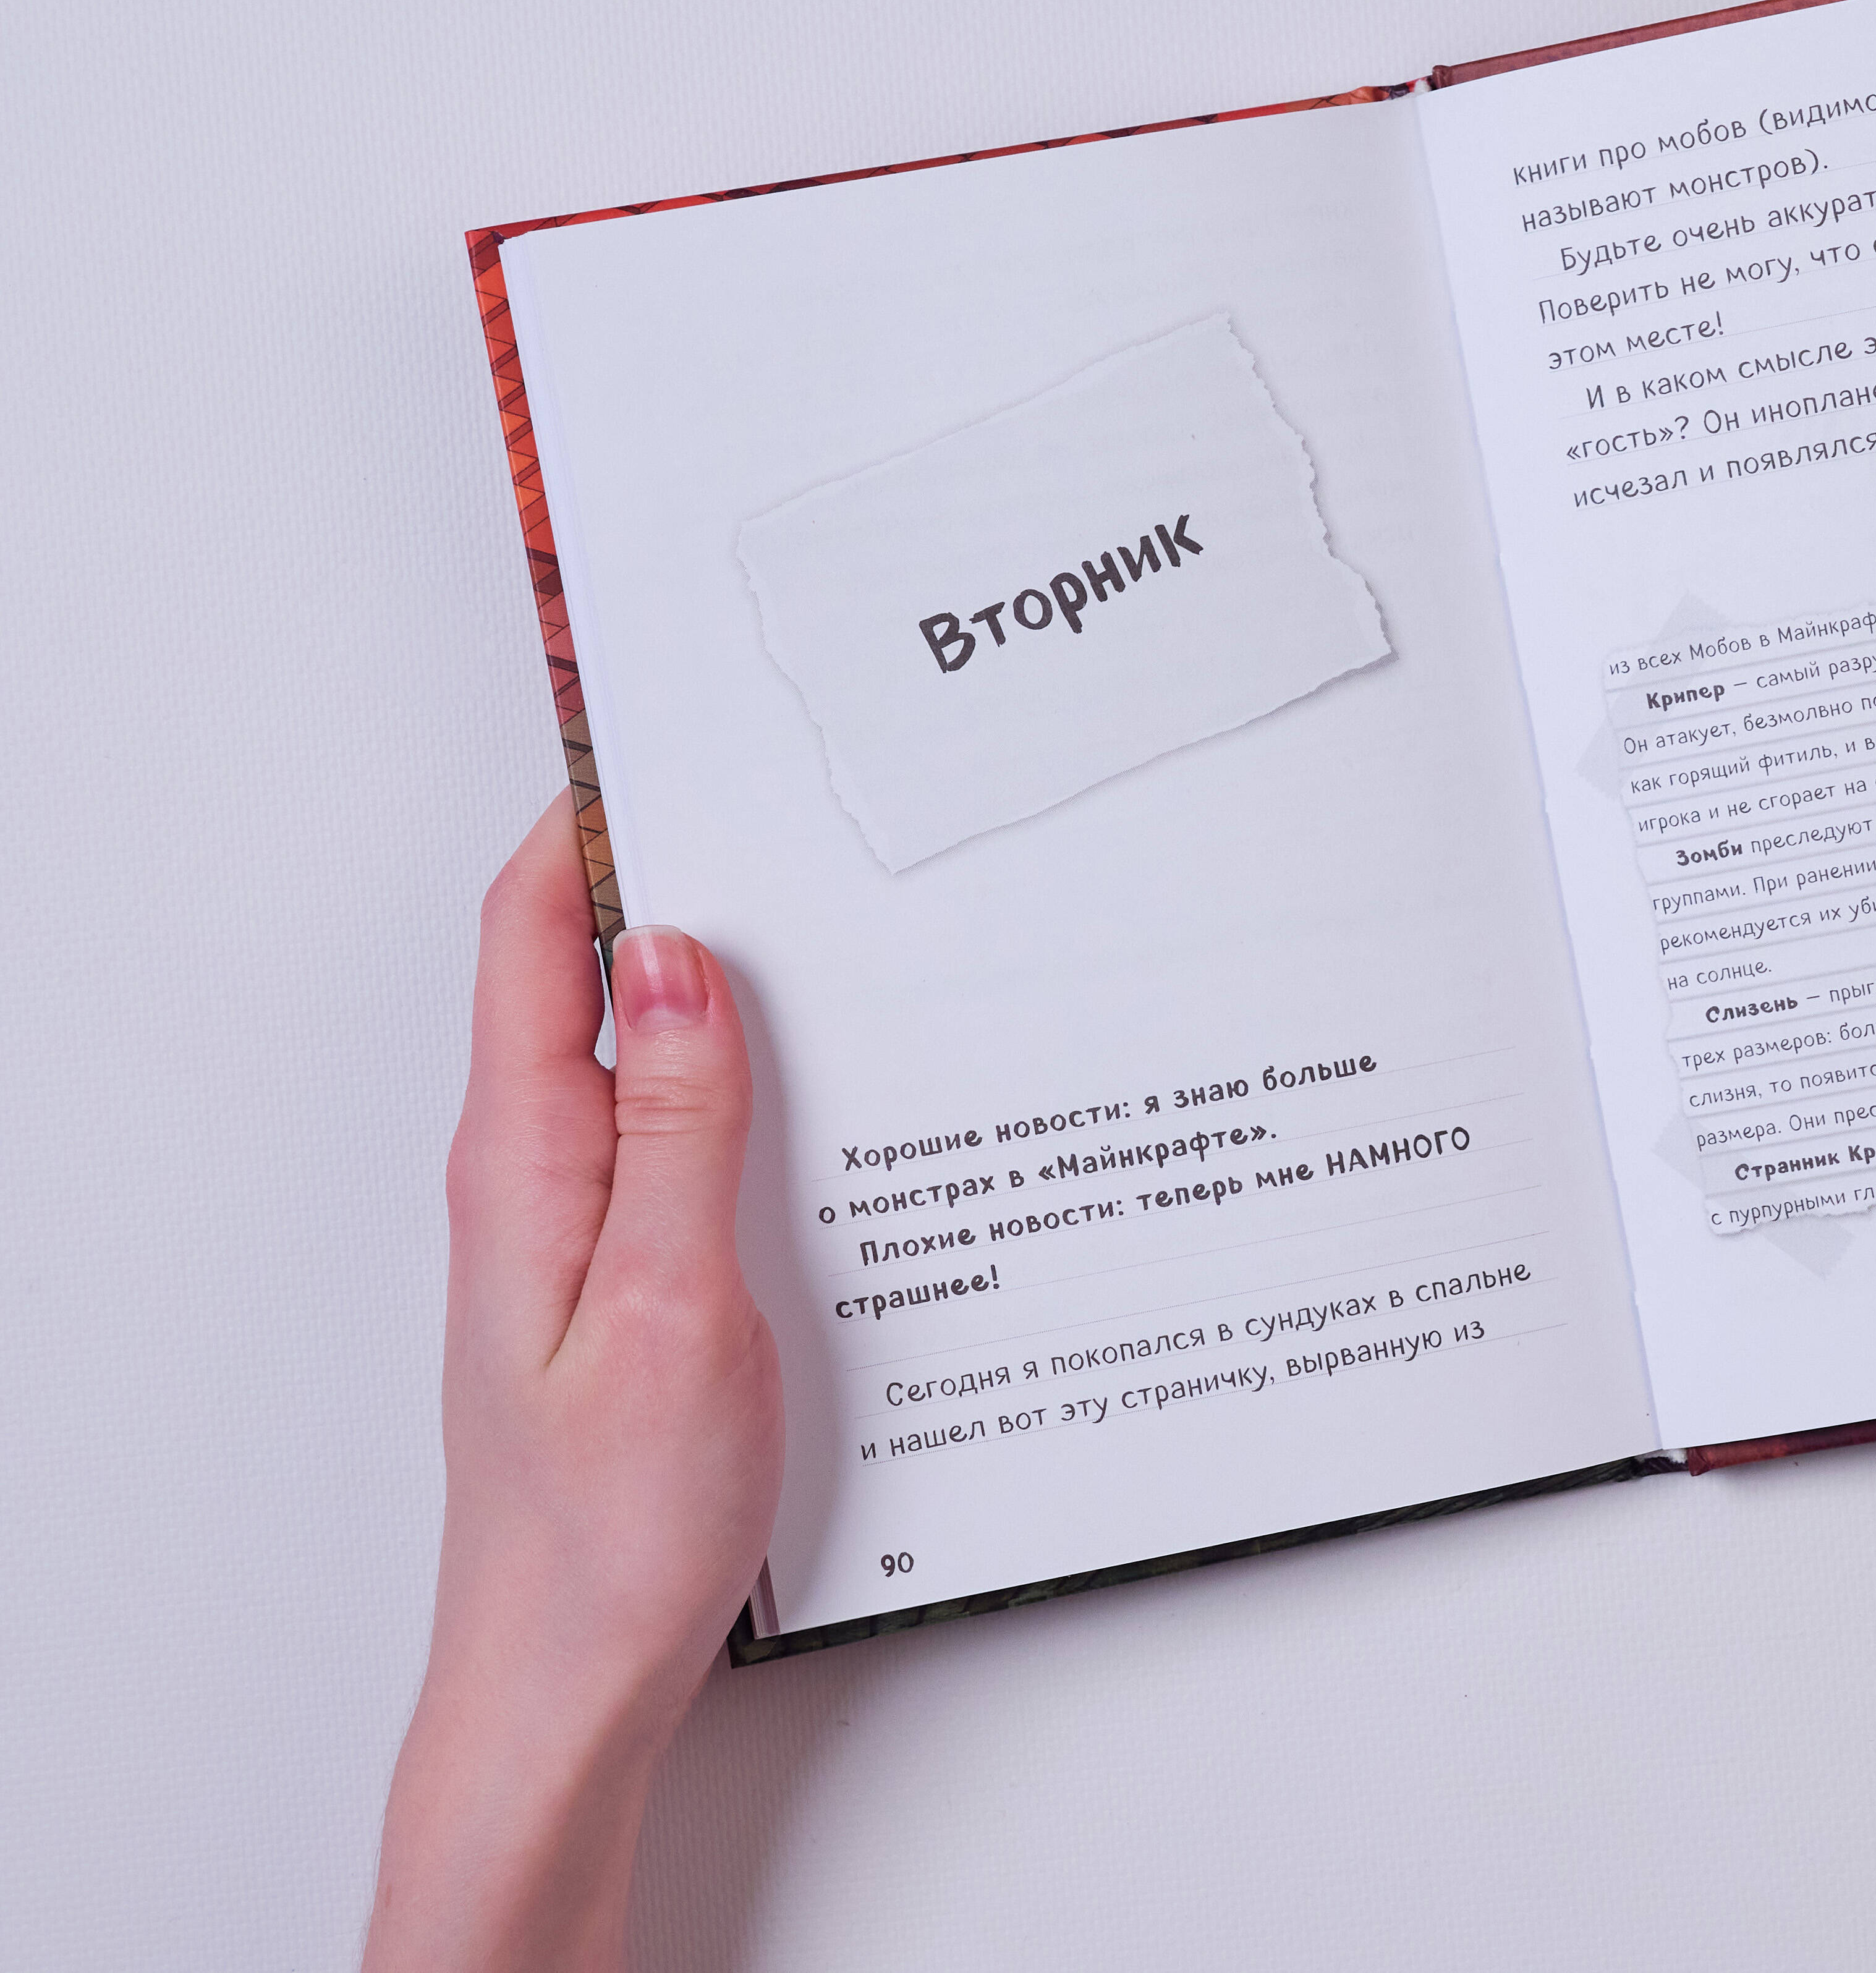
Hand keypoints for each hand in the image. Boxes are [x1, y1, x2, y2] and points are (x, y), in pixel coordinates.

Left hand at [365, 795, 781, 1972]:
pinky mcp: (623, 1262)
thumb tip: (682, 956)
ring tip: (821, 911)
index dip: (587, 816)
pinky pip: (670, 1123)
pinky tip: (814, 1075)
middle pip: (583, 966)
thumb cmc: (606, 1526)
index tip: (664, 727)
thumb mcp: (669, 1303)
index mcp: (524, 1157)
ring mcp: (576, 1216)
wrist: (570, 1679)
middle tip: (780, 795)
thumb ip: (677, 1125)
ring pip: (639, 1042)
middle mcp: (535, 1168)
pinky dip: (738, 1069)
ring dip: (715, 972)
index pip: (533, 932)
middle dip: (673, 866)